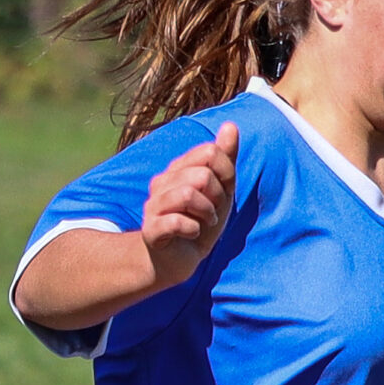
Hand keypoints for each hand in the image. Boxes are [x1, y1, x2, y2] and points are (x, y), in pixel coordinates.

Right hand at [141, 123, 238, 288]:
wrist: (176, 259)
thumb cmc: (200, 221)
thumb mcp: (220, 190)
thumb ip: (225, 158)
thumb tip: (231, 125)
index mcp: (178, 169)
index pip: (210, 153)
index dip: (227, 174)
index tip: (223, 193)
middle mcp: (162, 183)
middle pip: (202, 175)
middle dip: (217, 197)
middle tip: (212, 212)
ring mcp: (154, 205)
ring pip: (187, 194)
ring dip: (207, 213)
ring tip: (204, 223)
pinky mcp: (152, 230)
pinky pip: (176, 221)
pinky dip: (193, 229)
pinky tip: (193, 234)